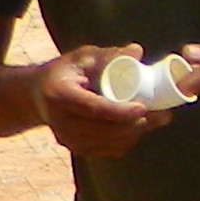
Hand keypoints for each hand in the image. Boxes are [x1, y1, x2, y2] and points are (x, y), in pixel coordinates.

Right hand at [36, 46, 164, 162]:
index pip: (93, 109)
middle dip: (137, 124)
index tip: (143, 107)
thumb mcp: (82, 57)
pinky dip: (128, 140)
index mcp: (59, 95)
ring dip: (137, 133)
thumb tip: (137, 51)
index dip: (120, 111)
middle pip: (105, 130)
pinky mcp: (77, 149)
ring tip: (157, 118)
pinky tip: (140, 127)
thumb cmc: (64, 72)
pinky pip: (109, 149)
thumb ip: (109, 55)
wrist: (37, 95)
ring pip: (110, 143)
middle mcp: (60, 121)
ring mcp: (68, 139)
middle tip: (162, 114)